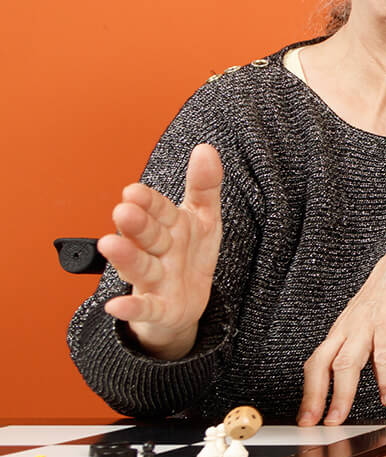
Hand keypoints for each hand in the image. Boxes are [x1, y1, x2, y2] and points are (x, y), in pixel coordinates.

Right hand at [97, 143, 224, 359]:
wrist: (186, 302)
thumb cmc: (190, 254)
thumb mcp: (204, 218)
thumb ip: (204, 186)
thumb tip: (205, 148)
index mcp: (169, 227)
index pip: (158, 210)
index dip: (148, 202)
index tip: (133, 191)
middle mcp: (157, 251)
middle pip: (148, 236)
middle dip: (137, 223)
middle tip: (123, 210)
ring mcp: (156, 280)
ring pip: (141, 267)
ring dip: (126, 257)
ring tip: (110, 244)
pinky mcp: (160, 308)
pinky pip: (146, 308)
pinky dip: (131, 308)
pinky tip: (115, 306)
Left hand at [298, 234, 385, 424]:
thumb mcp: (369, 321)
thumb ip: (362, 346)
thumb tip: (355, 375)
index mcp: (343, 330)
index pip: (316, 363)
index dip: (309, 392)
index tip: (307, 418)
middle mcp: (349, 327)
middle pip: (322, 364)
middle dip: (315, 397)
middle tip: (314, 424)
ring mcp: (367, 321)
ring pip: (346, 361)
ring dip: (341, 393)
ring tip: (340, 417)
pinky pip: (384, 351)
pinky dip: (385, 376)